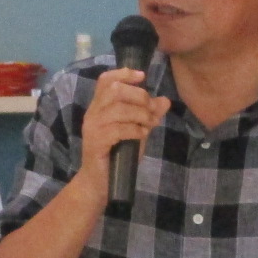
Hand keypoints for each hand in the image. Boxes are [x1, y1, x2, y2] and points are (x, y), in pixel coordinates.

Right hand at [74, 68, 168, 195]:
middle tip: (151, 110)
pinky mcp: (96, 142)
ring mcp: (93, 127)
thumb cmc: (117, 156)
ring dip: (140, 114)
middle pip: (114, 90)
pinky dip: (134, 130)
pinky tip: (142, 135)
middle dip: (138, 96)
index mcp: (99, 107)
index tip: (142, 76)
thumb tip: (165, 100)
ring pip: (118, 109)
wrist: (99, 184)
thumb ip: (148, 115)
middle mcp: (93, 113)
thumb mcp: (136, 131)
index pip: (106, 80)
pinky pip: (118, 129)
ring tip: (150, 124)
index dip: (124, 73)